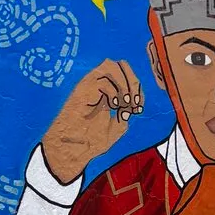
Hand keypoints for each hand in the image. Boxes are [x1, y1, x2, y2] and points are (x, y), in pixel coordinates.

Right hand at [41, 59, 143, 185]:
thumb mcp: (119, 124)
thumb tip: (133, 96)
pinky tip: (113, 106)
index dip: (139, 90)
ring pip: (112, 65)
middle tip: (134, 103)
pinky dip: (113, 91)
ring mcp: (89, 84)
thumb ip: (128, 108)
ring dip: (124, 83)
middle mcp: (99, 84)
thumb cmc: (93, 139)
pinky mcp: (82, 87)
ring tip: (125, 103)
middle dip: (133, 82)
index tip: (139, 109)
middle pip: (122, 64)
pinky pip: (102, 79)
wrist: (75, 150)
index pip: (129, 77)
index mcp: (109, 91)